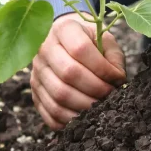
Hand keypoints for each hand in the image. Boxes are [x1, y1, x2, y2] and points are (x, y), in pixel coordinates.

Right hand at [30, 13, 125, 129]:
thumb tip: (116, 82)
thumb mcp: (105, 40)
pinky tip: (84, 118)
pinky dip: (69, 121)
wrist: (65, 42)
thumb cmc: (90, 42)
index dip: (102, 68)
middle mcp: (44, 49)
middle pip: (68, 74)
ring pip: (58, 96)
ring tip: (100, 108)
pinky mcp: (34, 92)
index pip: (80, 49)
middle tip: (110, 96)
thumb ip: (113, 59)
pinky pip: (49, 112)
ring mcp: (36, 72)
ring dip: (84, 107)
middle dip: (95, 89)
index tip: (116, 78)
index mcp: (63, 29)